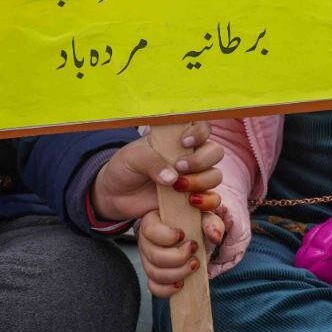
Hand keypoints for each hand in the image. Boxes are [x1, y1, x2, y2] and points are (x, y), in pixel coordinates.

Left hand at [89, 121, 223, 221]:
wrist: (116, 195)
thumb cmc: (126, 167)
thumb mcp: (133, 158)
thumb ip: (152, 162)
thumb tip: (172, 178)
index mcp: (178, 138)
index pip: (202, 128)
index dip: (200, 133)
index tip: (184, 143)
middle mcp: (191, 156)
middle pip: (215, 152)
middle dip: (201, 161)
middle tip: (179, 167)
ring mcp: (193, 178)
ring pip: (215, 176)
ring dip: (202, 181)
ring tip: (177, 187)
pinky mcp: (192, 200)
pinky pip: (212, 201)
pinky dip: (207, 202)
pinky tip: (191, 203)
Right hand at [137, 208, 225, 296]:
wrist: (202, 239)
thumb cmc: (198, 224)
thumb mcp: (207, 218)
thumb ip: (211, 223)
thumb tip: (214, 235)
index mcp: (154, 220)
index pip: (149, 230)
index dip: (166, 236)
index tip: (183, 235)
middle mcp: (147, 240)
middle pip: (152, 255)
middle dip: (177, 258)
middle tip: (194, 251)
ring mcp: (149, 259)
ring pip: (153, 273)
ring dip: (176, 273)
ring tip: (193, 265)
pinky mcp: (154, 274)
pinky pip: (154, 287)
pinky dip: (167, 289)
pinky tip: (181, 284)